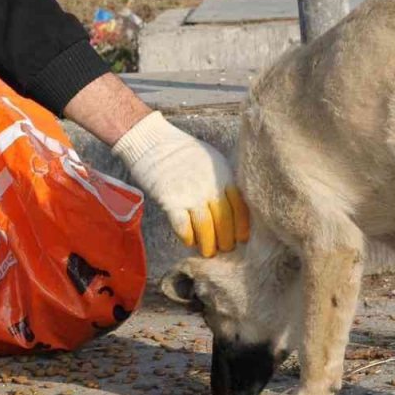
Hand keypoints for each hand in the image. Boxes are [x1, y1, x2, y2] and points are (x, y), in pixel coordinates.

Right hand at [112, 112, 250, 255]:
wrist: (152, 142)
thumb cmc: (181, 151)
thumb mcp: (211, 159)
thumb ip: (222, 180)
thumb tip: (229, 206)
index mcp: (223, 175)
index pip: (239, 206)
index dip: (242, 226)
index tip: (242, 238)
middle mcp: (209, 186)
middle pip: (224, 220)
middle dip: (226, 239)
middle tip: (225, 249)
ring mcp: (190, 194)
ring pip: (206, 227)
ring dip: (208, 244)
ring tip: (208, 252)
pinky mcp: (170, 200)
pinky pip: (183, 226)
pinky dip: (188, 238)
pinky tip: (189, 241)